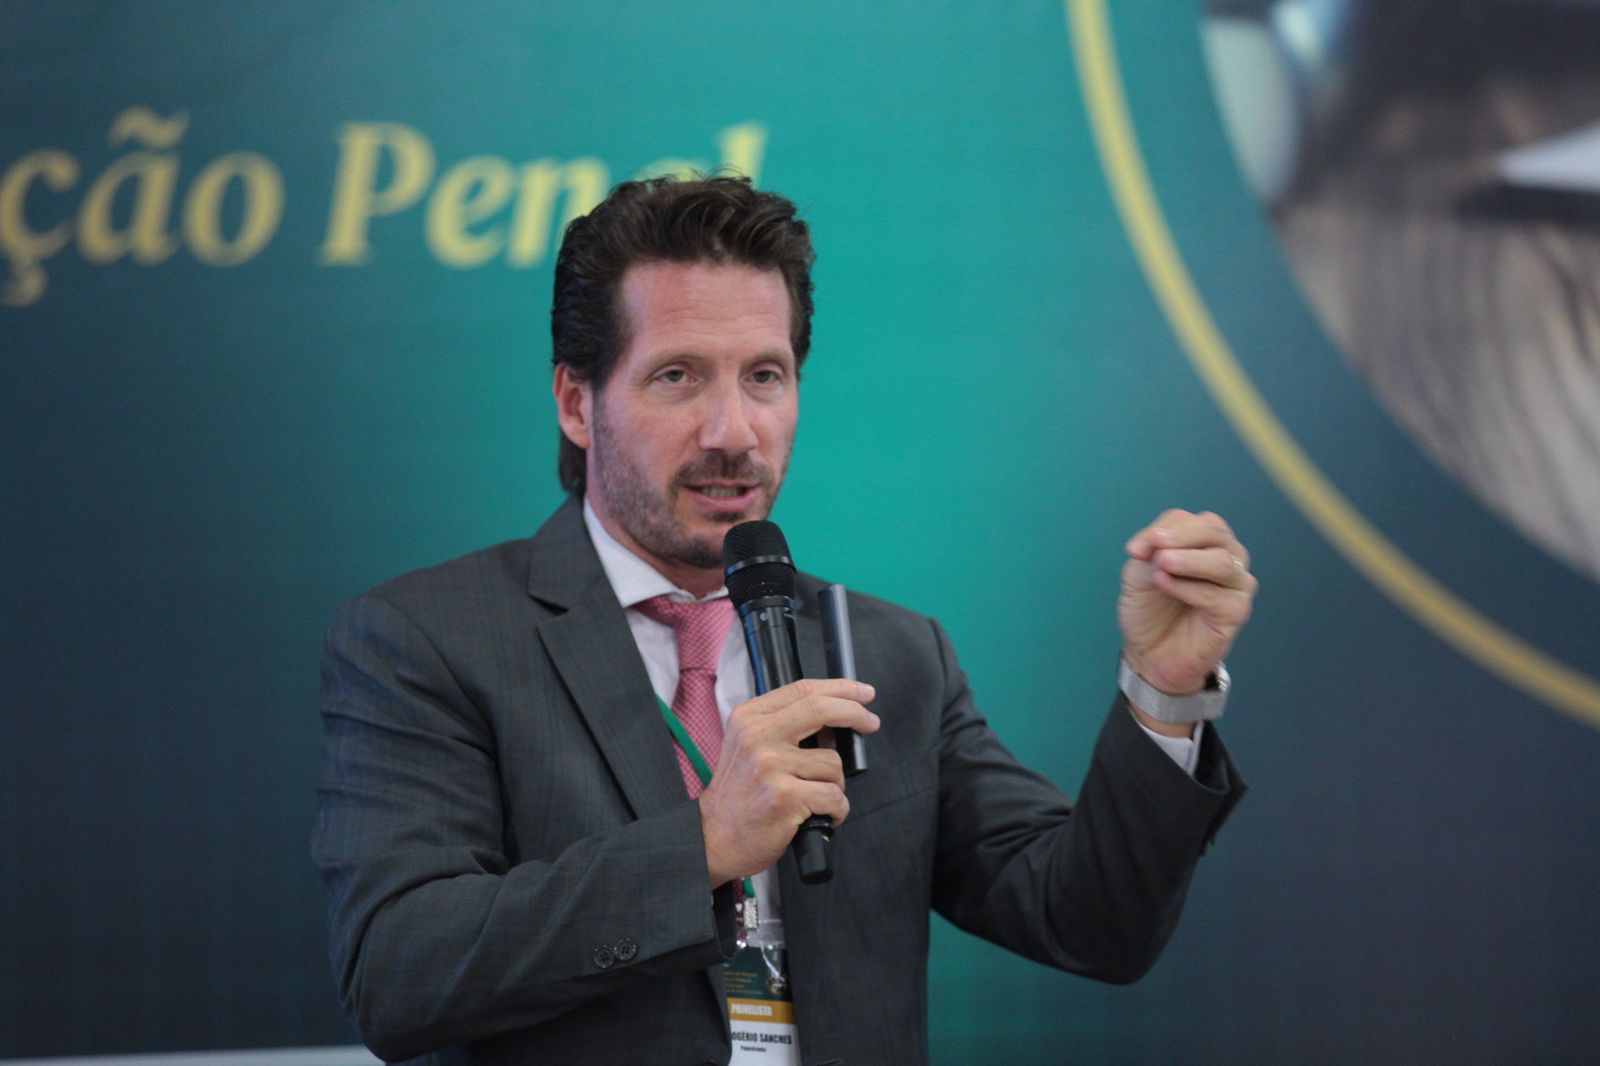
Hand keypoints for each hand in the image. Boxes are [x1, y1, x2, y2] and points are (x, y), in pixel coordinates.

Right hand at [699, 678, 880, 886]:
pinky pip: (834, 796)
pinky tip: (822, 815)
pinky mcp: (785, 797)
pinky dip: (837, 809)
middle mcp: (758, 737)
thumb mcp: (747, 746)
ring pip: (833, 763)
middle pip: (821, 708)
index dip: (840, 688)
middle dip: (856, 713)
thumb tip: (835, 722)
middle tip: (870, 722)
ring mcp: (771, 767)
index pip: (803, 690)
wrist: (713, 837)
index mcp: (749, 718)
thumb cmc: (737, 795)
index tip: (862, 693)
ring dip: (837, 784)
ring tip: (818, 797)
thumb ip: (784, 726)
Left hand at [1120, 510, 1256, 701]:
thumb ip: (1149, 552)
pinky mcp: (1237, 611)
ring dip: (1189, 560)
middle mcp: (1227, 556)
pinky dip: (1189, 588)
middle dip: (1182, 536)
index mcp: (1203, 541)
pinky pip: (1218, 595)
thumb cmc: (1149, 609)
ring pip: (1223, 561)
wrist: (1149, 654)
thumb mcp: (1138, 573)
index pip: (1189, 521)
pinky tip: (1167, 586)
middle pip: (1214, 531)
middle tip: (1156, 548)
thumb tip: (1158, 542)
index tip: (1133, 550)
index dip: (1161, 530)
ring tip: (1162, 565)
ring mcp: (1236, 583)